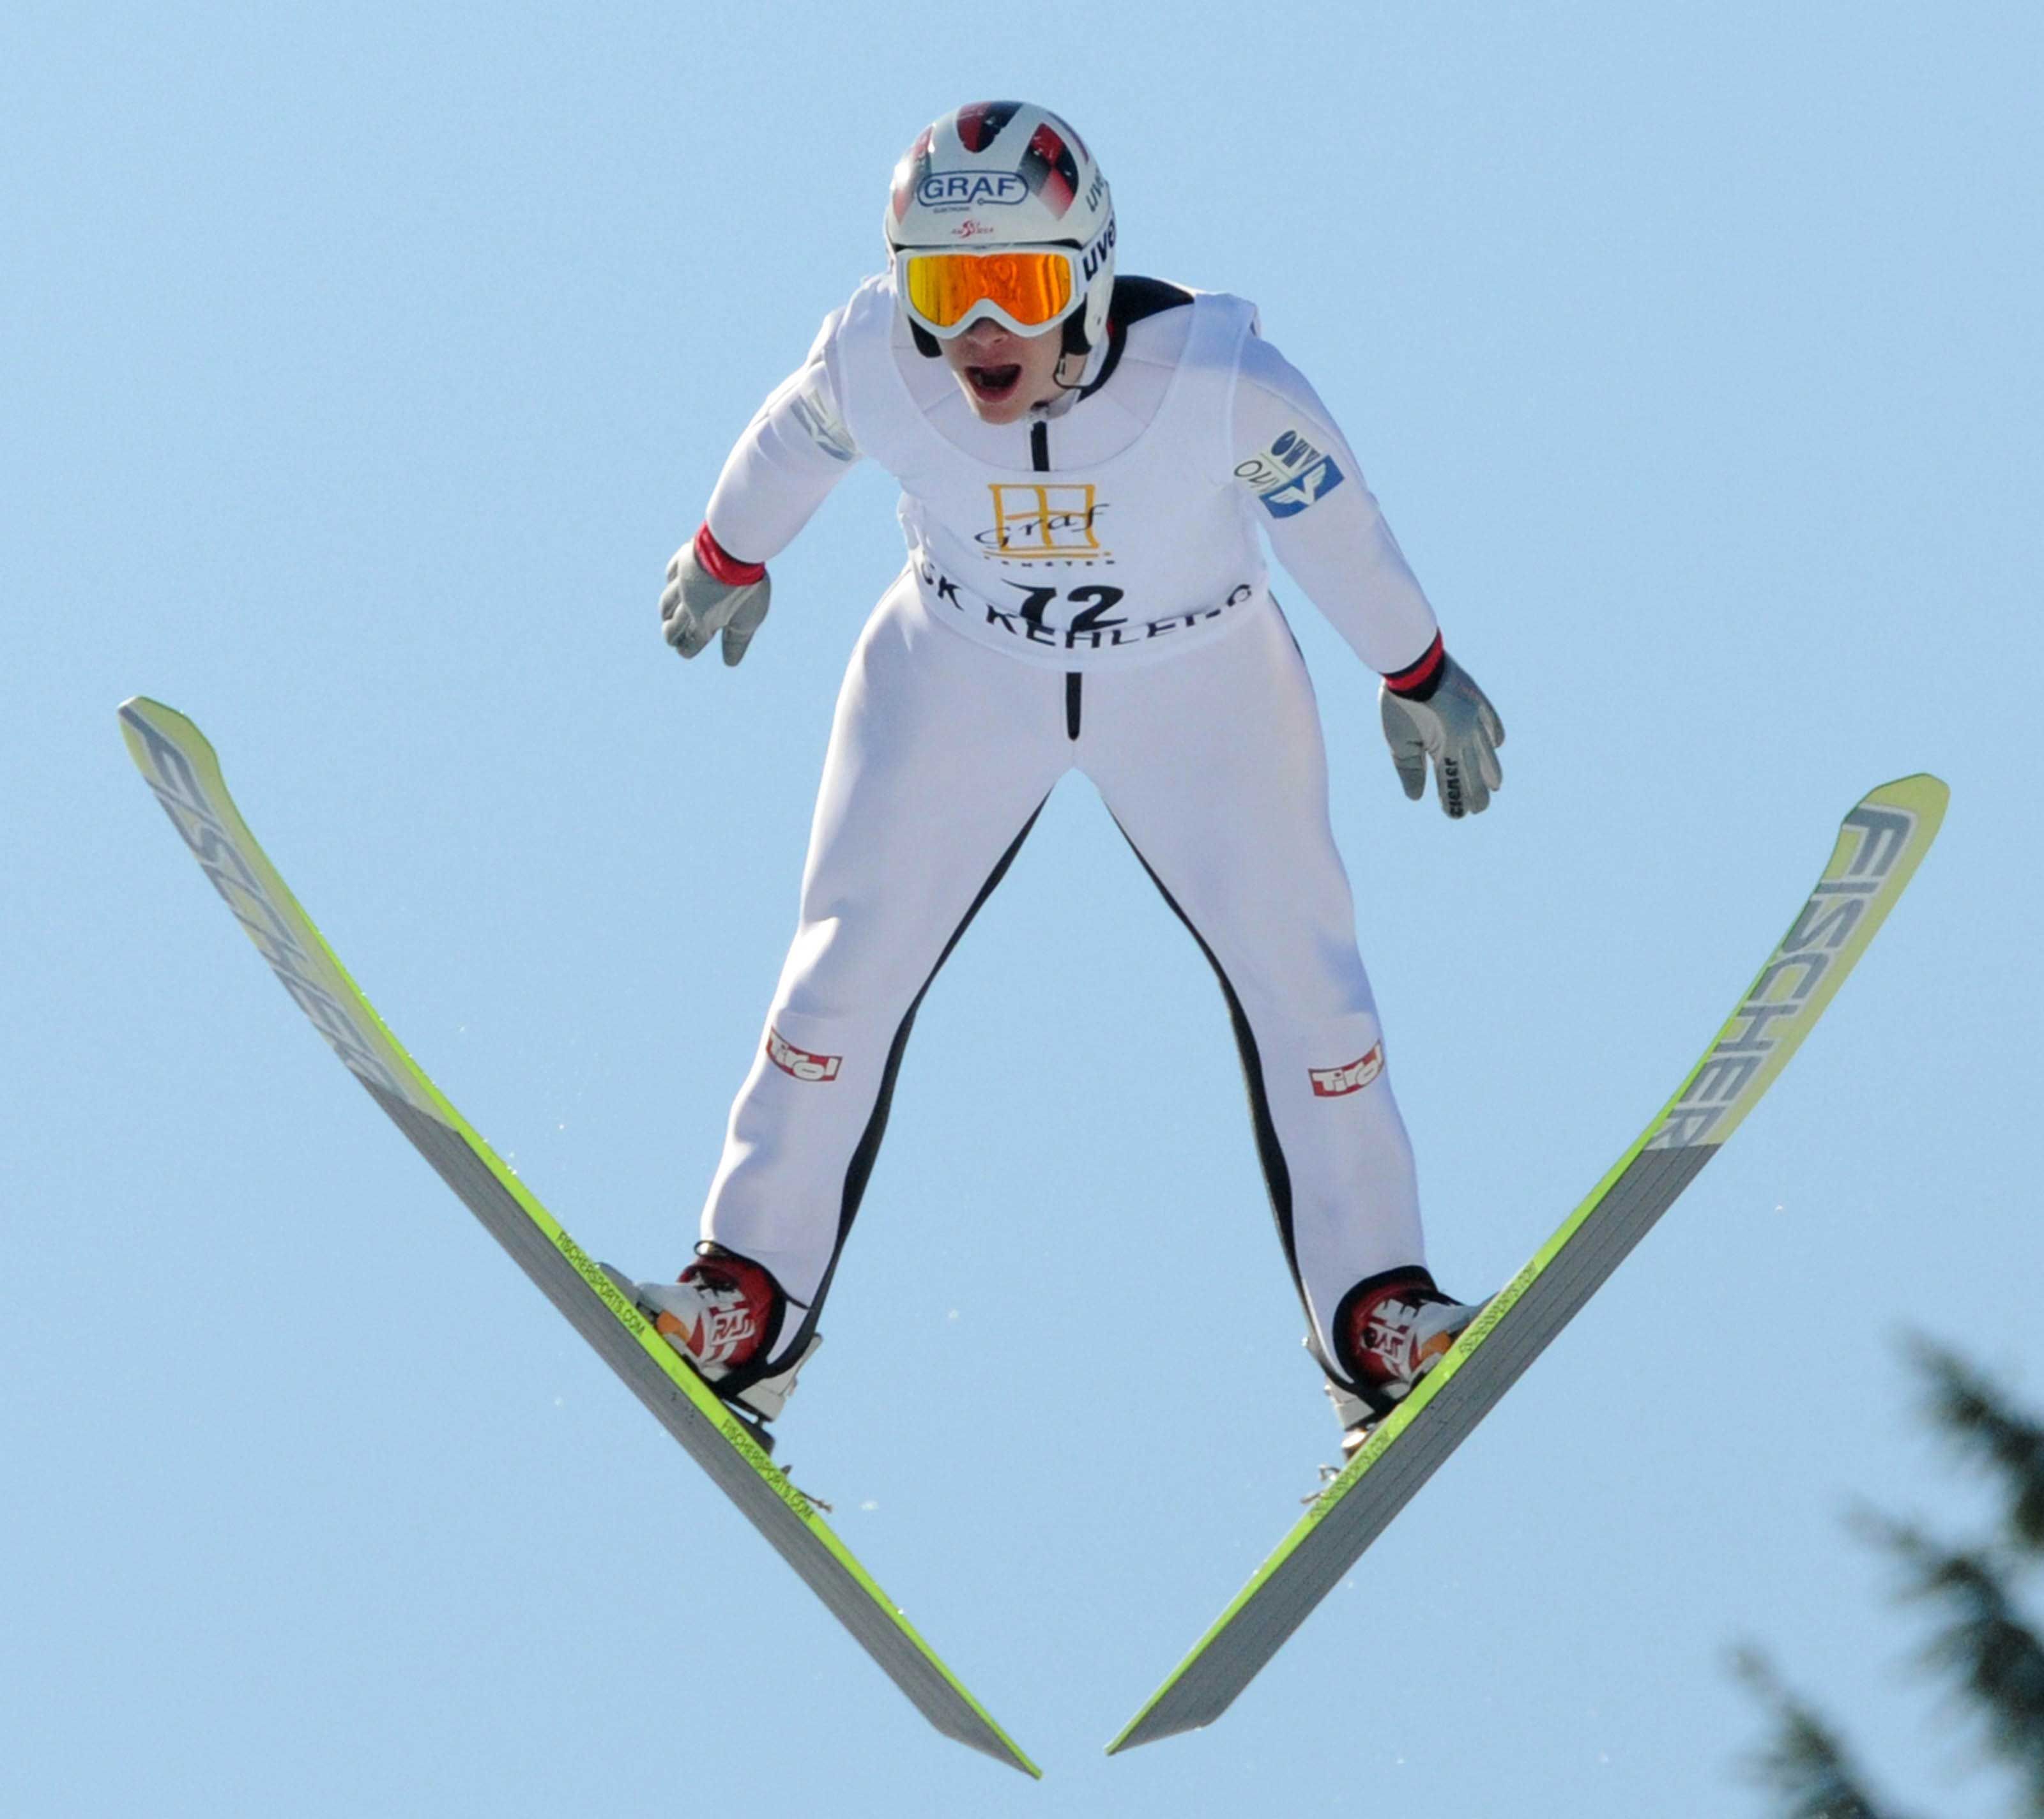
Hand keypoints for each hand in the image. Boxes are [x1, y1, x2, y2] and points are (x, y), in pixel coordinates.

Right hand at [660, 540, 770, 665]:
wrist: (733, 553)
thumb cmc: (745, 590)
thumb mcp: (747, 620)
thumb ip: (736, 642)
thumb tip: (730, 662)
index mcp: (704, 622)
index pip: (692, 642)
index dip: (687, 649)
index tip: (683, 652)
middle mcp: (688, 604)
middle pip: (674, 625)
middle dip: (672, 635)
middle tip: (670, 639)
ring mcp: (683, 582)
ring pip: (667, 600)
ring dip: (666, 611)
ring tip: (665, 615)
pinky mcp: (684, 560)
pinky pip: (672, 572)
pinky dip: (671, 579)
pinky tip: (671, 579)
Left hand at [1380, 654, 1504, 816]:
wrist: (1411, 663)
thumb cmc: (1398, 704)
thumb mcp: (1398, 741)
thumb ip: (1410, 770)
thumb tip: (1418, 797)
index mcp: (1445, 747)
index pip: (1452, 782)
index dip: (1454, 800)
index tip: (1456, 816)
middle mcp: (1466, 735)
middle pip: (1474, 771)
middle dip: (1476, 792)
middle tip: (1478, 809)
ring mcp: (1476, 717)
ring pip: (1487, 751)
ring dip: (1490, 771)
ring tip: (1495, 786)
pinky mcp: (1478, 700)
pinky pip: (1492, 722)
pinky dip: (1494, 735)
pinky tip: (1495, 746)